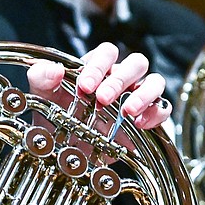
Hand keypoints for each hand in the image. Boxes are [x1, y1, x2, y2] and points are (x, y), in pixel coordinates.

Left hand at [27, 41, 171, 130]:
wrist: (64, 151)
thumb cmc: (56, 116)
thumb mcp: (42, 96)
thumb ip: (41, 77)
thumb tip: (55, 69)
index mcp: (97, 68)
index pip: (107, 52)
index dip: (98, 66)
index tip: (85, 86)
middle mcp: (120, 79)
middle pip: (136, 63)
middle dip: (119, 80)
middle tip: (102, 99)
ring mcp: (135, 98)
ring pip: (155, 81)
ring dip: (143, 94)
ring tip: (127, 111)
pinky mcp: (145, 119)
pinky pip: (162, 109)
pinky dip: (155, 114)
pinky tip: (139, 124)